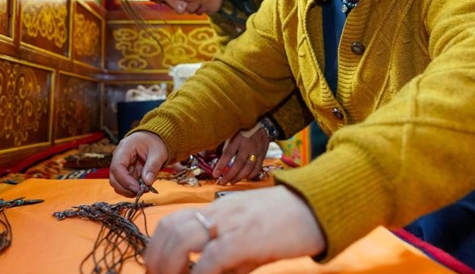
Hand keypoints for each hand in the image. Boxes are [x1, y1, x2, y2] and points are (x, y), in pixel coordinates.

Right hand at [109, 131, 167, 195]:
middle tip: (142, 192)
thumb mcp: (158, 152)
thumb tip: (147, 182)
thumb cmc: (155, 142)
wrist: (154, 138)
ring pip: (117, 183)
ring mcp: (120, 165)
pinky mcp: (125, 171)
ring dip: (128, 190)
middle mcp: (118, 157)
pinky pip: (123, 183)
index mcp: (125, 148)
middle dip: (126, 188)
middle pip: (114, 177)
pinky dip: (131, 189)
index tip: (138, 189)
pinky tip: (142, 188)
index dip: (125, 181)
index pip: (117, 167)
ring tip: (143, 190)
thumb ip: (152, 167)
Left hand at [144, 185, 324, 273]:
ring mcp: (231, 222)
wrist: (318, 207)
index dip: (157, 247)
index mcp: (219, 208)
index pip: (173, 221)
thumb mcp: (251, 237)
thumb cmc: (287, 222)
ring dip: (170, 265)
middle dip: (156, 259)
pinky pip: (211, 258)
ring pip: (182, 239)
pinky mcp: (245, 237)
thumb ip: (229, 257)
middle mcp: (220, 211)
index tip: (156, 268)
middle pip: (170, 228)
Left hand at [212, 126, 269, 184]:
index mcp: (238, 138)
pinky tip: (244, 177)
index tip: (215, 174)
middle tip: (222, 182)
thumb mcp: (232, 132)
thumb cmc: (244, 127)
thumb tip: (208, 153)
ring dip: (239, 177)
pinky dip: (250, 175)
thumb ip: (223, 143)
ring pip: (248, 168)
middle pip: (238, 164)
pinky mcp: (263, 154)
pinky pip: (257, 168)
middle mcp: (248, 145)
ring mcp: (257, 150)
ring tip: (232, 181)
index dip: (221, 165)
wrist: (262, 123)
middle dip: (229, 175)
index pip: (228, 154)